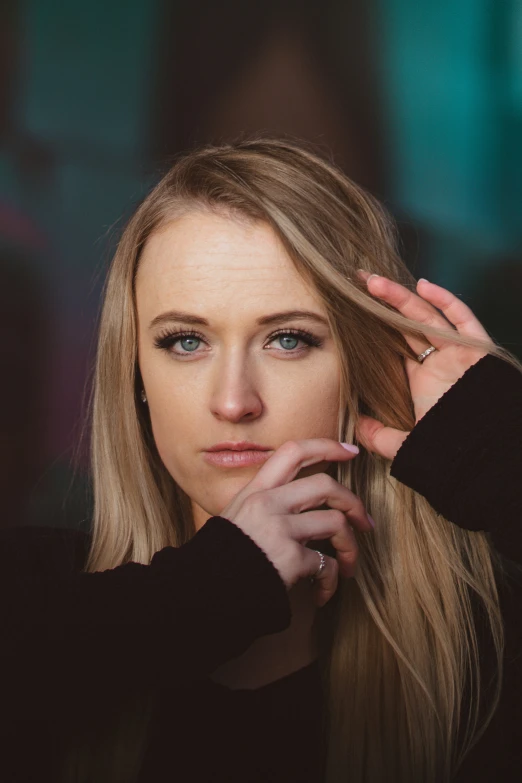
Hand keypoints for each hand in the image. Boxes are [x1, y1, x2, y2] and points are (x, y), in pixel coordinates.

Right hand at [219, 439, 373, 606]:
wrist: (202, 593)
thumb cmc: (221, 558)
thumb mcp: (236, 517)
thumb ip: (263, 503)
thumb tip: (297, 498)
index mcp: (255, 490)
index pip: (293, 451)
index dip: (326, 446)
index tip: (350, 452)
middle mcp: (267, 503)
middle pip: (326, 485)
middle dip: (353, 502)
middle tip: (363, 522)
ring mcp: (279, 529)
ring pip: (336, 522)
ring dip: (350, 546)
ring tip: (348, 565)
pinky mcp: (289, 559)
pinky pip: (327, 565)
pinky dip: (331, 581)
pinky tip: (323, 592)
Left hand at [355, 272, 493, 459]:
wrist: (482, 454)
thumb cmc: (448, 451)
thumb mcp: (406, 445)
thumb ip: (380, 436)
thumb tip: (356, 425)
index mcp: (423, 380)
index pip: (395, 346)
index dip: (375, 328)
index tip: (352, 312)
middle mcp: (439, 363)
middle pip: (406, 325)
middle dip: (383, 303)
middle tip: (357, 283)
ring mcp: (458, 355)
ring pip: (427, 318)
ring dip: (401, 298)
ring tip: (373, 282)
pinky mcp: (477, 351)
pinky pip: (463, 321)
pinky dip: (446, 302)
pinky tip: (422, 286)